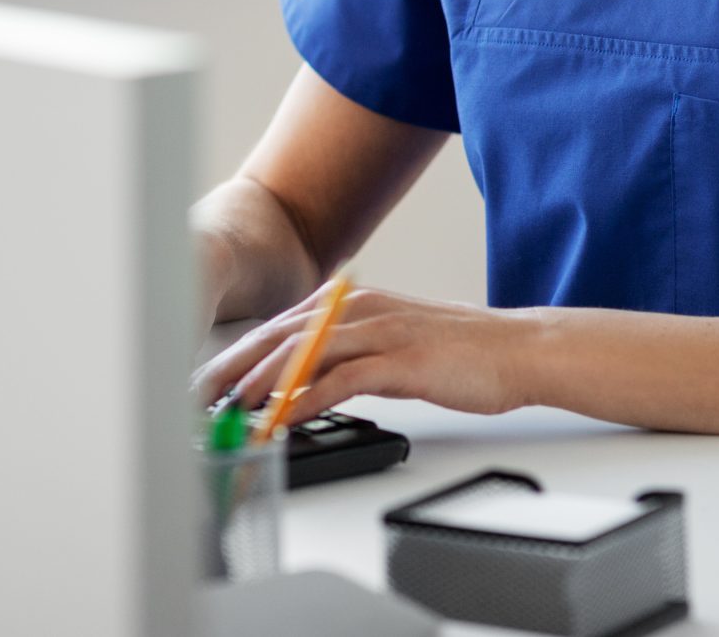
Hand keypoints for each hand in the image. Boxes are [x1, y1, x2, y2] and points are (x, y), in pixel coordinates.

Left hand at [189, 278, 542, 426]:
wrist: (518, 350)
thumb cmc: (459, 354)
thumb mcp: (390, 344)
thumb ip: (346, 354)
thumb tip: (301, 383)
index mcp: (353, 302)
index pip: (280, 327)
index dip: (239, 355)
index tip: (207, 382)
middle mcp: (359, 308)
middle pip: (280, 336)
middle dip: (234, 367)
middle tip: (200, 396)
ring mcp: (380, 331)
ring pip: (303, 353)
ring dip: (263, 383)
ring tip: (231, 410)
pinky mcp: (400, 359)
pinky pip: (341, 379)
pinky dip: (307, 399)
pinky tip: (286, 417)